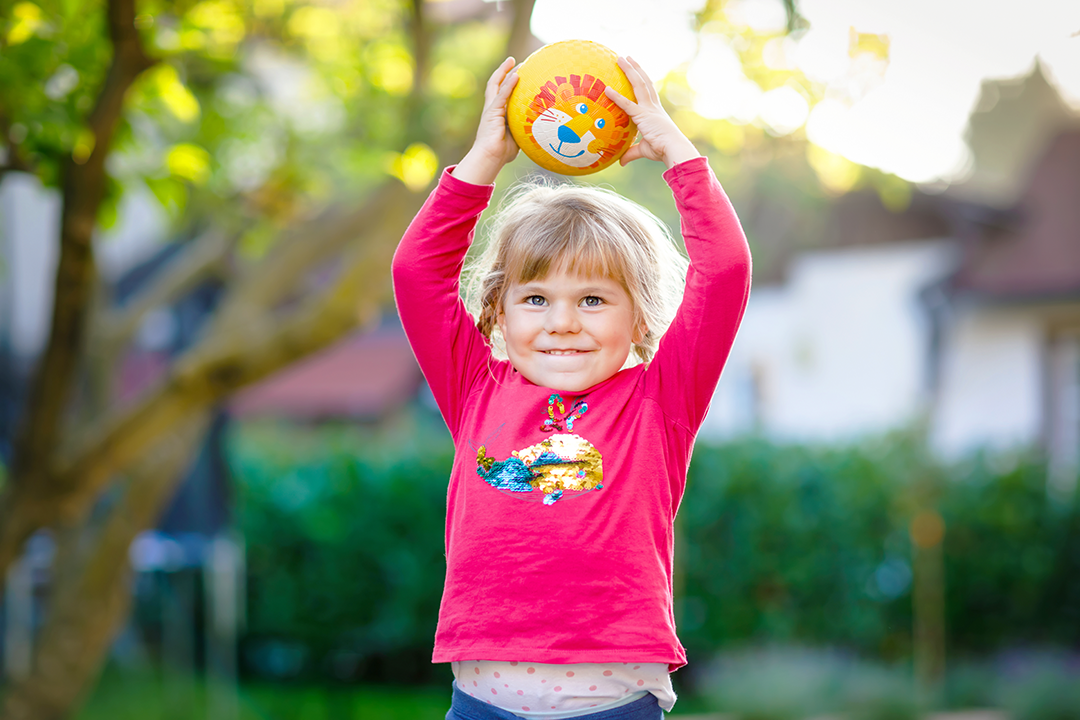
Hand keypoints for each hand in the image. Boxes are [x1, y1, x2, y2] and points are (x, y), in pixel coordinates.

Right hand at [454, 57, 519, 184]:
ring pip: (498, 85)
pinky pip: (502, 95)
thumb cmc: (502, 154)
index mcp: (496, 114)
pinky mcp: (492, 112)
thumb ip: (523, 130)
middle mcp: (492, 109)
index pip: (502, 94)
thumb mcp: (516, 138)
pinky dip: (509, 84)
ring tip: (515, 61)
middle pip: (496, 84)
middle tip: (514, 61)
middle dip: (504, 71)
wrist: (489, 158)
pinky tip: (517, 75)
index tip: (517, 72)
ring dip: (506, 72)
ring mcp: (491, 109)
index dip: (508, 82)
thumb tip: (539, 131)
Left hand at [604, 56, 699, 168]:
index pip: (647, 92)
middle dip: (635, 69)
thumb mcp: (643, 150)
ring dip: (629, 70)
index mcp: (655, 112)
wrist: (673, 149)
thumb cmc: (662, 151)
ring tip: (622, 58)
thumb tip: (621, 161)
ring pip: (639, 84)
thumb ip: (631, 153)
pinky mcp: (643, 115)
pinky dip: (616, 96)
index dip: (641, 80)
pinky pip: (627, 104)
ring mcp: (649, 109)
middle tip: (627, 57)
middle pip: (644, 82)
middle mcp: (653, 107)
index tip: (636, 71)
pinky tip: (606, 89)